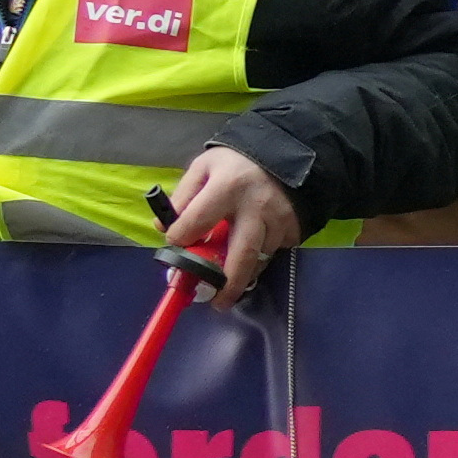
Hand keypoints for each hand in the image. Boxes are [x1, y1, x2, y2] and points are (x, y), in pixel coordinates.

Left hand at [160, 148, 294, 298]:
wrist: (288, 153)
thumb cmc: (238, 162)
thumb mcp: (205, 168)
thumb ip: (183, 196)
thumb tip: (164, 228)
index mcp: (227, 188)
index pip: (196, 222)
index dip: (181, 237)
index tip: (177, 244)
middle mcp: (255, 208)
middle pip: (240, 255)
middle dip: (227, 284)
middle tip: (217, 303)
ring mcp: (278, 221)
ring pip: (258, 259)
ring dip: (242, 272)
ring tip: (230, 283)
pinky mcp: (294, 229)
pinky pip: (274, 251)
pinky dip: (261, 256)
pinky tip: (253, 248)